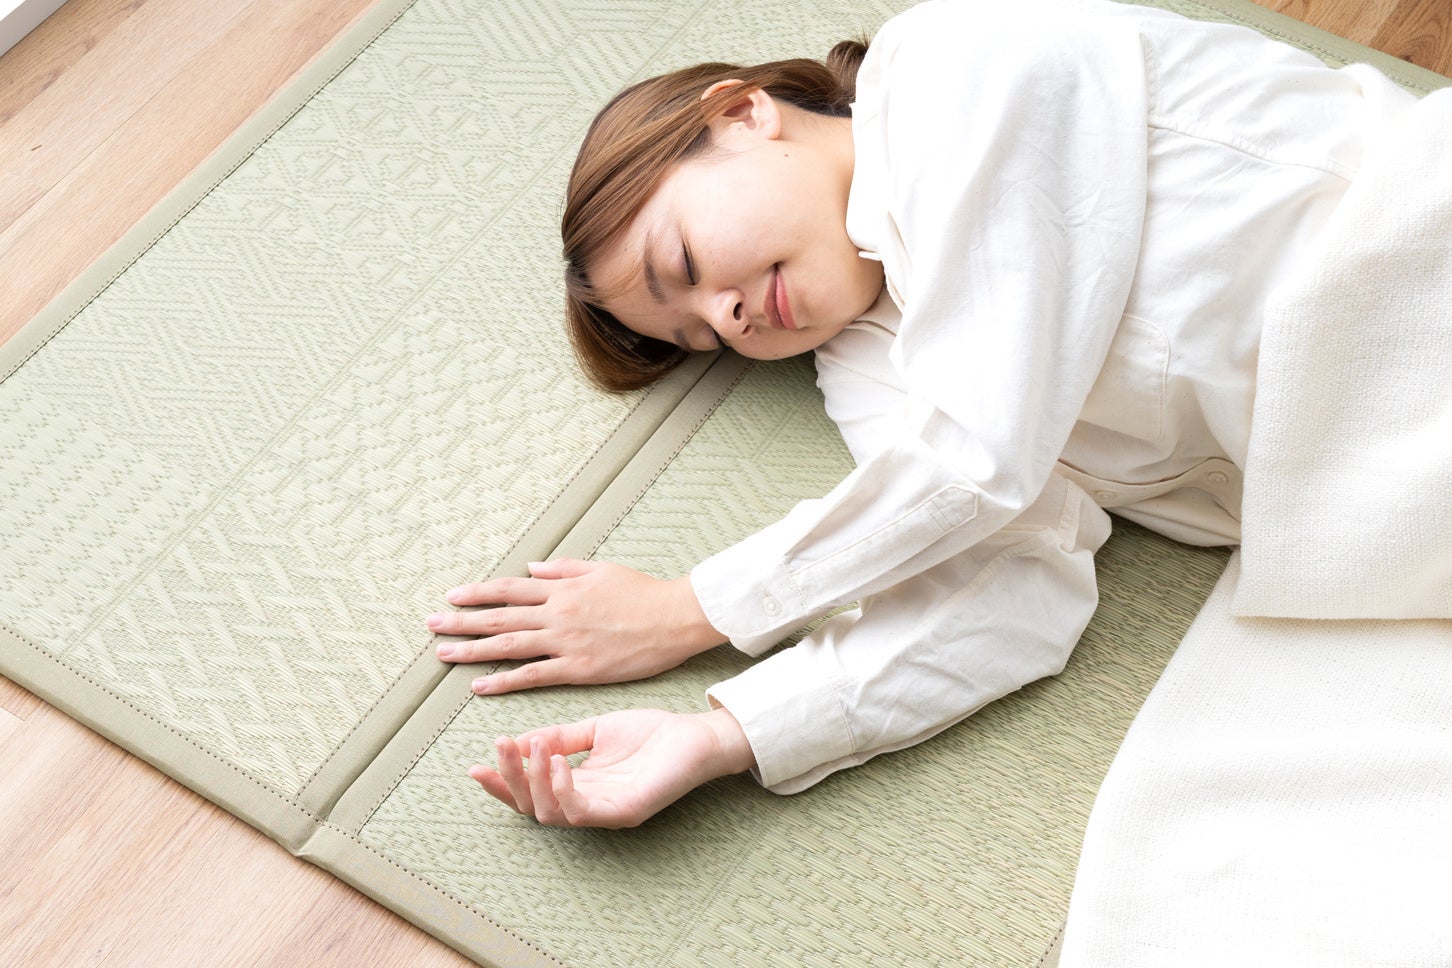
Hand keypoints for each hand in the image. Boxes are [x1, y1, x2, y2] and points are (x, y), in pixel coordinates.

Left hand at [428, 559, 724, 693]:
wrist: (675, 618)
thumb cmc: (643, 592)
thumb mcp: (602, 569)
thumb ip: (565, 569)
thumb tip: (532, 568)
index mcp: (562, 588)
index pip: (509, 589)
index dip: (478, 593)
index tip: (452, 596)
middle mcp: (557, 614)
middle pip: (499, 617)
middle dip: (461, 621)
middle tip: (431, 625)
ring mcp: (566, 642)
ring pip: (508, 646)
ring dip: (471, 651)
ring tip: (443, 655)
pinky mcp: (579, 669)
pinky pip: (533, 676)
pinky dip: (503, 681)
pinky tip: (479, 687)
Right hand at [471, 707, 755, 827]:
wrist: (697, 735)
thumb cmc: (652, 734)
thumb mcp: (596, 730)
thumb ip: (561, 737)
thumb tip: (523, 741)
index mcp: (580, 786)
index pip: (531, 794)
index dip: (502, 783)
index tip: (476, 766)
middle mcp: (589, 805)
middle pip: (532, 808)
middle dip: (509, 780)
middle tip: (500, 748)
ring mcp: (606, 813)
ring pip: (551, 813)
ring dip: (533, 781)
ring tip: (530, 749)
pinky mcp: (626, 813)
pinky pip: (582, 811)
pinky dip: (562, 787)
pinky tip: (556, 762)